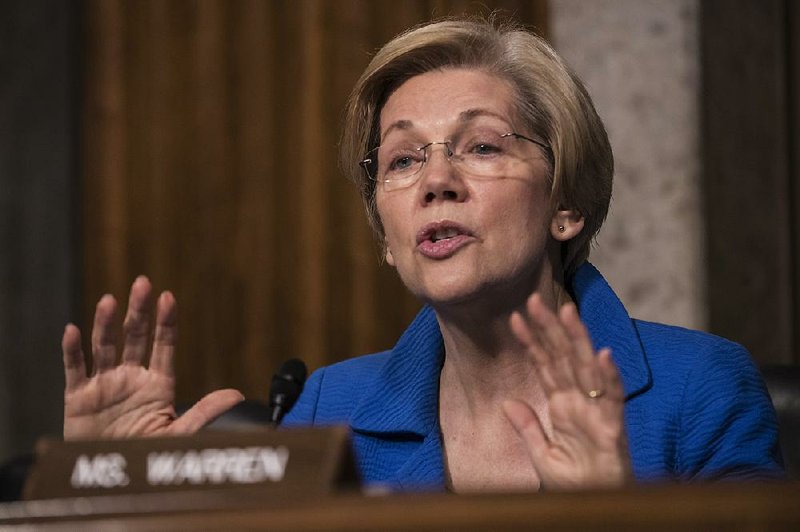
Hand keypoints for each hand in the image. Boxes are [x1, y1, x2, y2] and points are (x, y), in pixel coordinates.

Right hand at [63, 276, 243, 439]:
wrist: (113, 476)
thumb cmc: (148, 455)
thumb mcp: (179, 433)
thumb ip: (205, 411)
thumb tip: (237, 395)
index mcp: (158, 384)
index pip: (164, 345)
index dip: (166, 321)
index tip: (169, 297)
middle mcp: (131, 377)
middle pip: (135, 337)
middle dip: (139, 311)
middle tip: (142, 283)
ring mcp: (104, 384)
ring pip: (104, 346)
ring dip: (106, 323)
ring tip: (110, 301)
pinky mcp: (78, 397)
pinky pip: (75, 369)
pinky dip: (72, 350)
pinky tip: (73, 331)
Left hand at [503, 293, 631, 489]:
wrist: (595, 508)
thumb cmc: (575, 486)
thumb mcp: (542, 456)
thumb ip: (527, 428)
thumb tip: (507, 402)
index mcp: (562, 406)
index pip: (545, 365)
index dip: (531, 341)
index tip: (514, 317)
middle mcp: (580, 402)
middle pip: (564, 357)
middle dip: (549, 328)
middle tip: (534, 299)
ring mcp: (597, 411)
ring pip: (587, 367)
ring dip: (577, 339)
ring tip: (566, 311)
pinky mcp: (614, 428)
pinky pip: (613, 398)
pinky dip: (609, 376)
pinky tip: (603, 354)